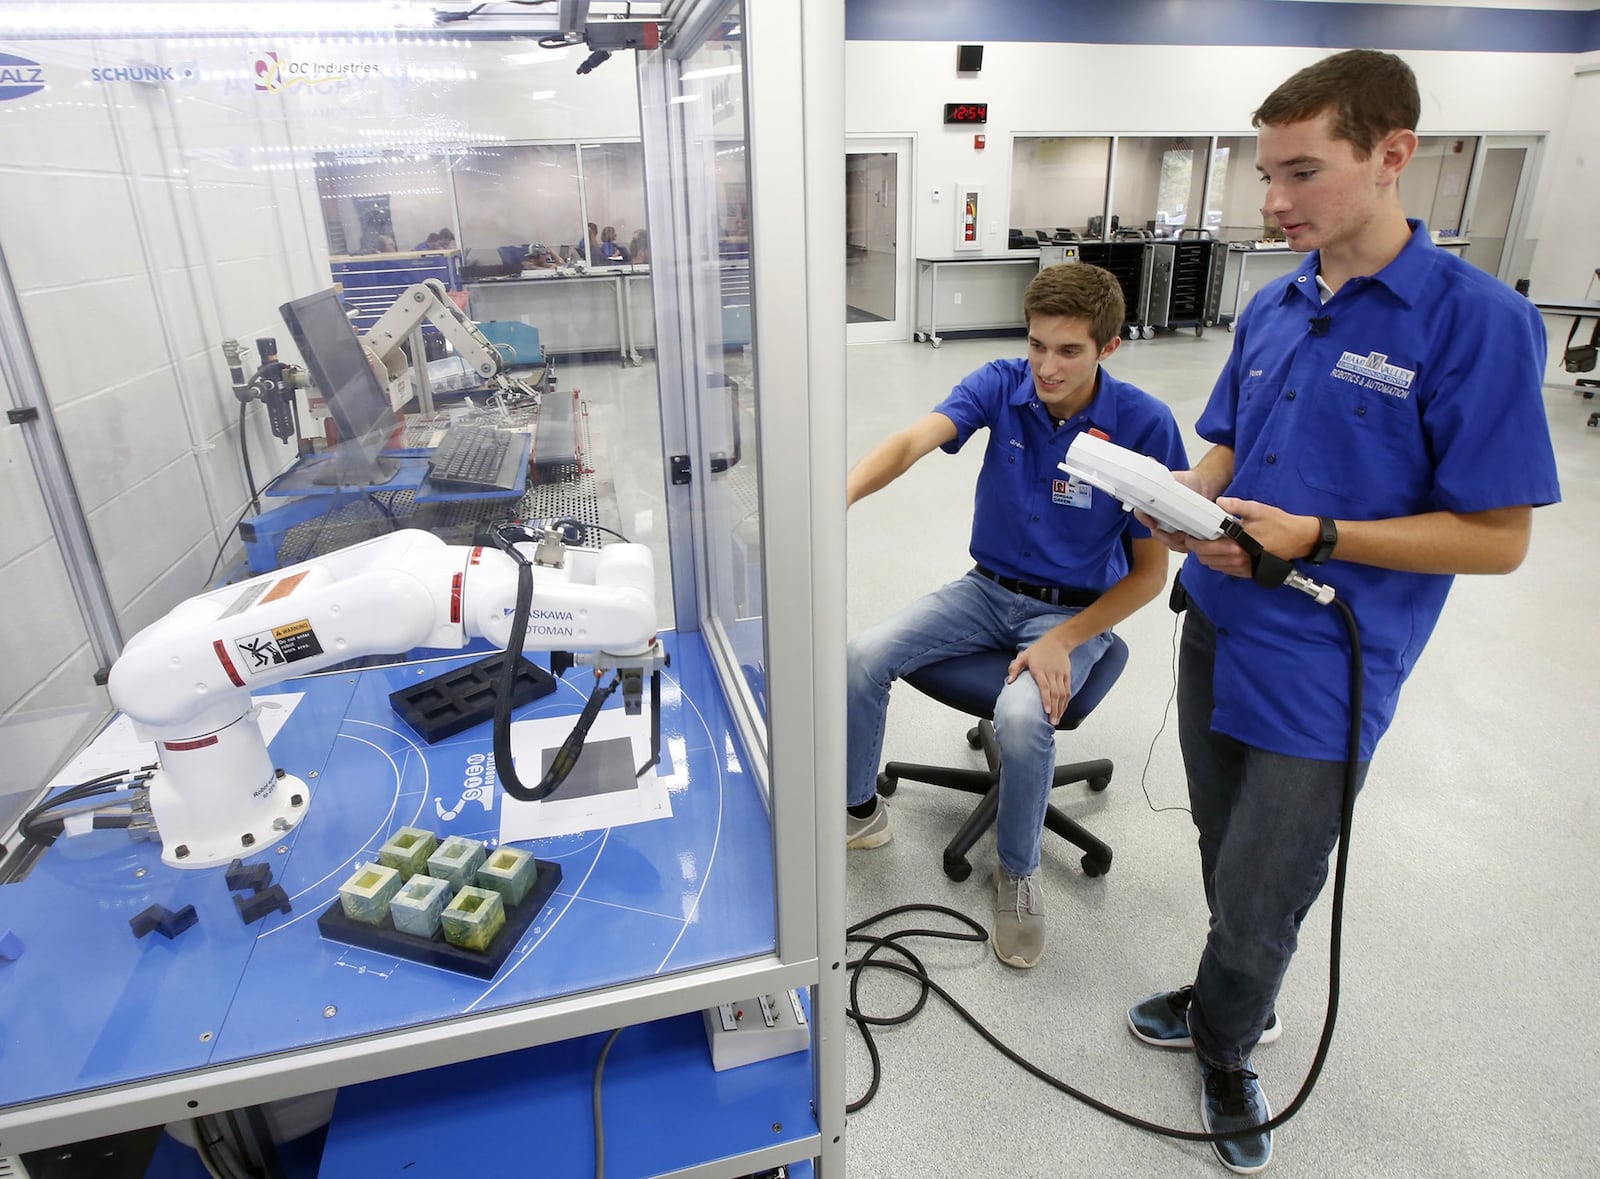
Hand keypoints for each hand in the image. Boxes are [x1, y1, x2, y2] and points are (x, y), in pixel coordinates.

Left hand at [1008, 634, 1074, 725]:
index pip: (1045, 687)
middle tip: (1052, 723)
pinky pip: (1068, 690)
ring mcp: (1061, 674)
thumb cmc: (1038, 650)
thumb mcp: (1023, 656)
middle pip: (1055, 694)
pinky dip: (1066, 701)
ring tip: (1057, 720)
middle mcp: (1052, 673)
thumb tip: (1010, 681)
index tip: (1047, 712)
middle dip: (1055, 710)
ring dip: (1061, 708)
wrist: (1058, 641)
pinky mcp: (1067, 675)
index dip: (1047, 700)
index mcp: (1040, 669)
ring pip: (1063, 694)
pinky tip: (1062, 710)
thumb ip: (1015, 668)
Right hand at [1133, 468, 1209, 554]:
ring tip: (1187, 536)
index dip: (1144, 519)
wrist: (1205, 486)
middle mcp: (1159, 518)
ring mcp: (1171, 528)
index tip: (1152, 522)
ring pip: (1168, 542)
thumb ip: (1161, 476)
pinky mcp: (1183, 535)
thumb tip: (1150, 463)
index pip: (1141, 513)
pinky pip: (1180, 546)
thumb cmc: (1188, 481)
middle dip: (1165, 536)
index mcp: (1153, 505)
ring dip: (1177, 543)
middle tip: (1176, 533)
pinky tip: (1192, 539)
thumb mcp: (1174, 477)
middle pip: (1155, 533)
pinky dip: (1186, 545)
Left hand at [1186, 496, 1317, 578]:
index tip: (1190, 534)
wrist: (1299, 539)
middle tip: (1197, 538)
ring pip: (1214, 566)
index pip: (1204, 548)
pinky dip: (1219, 562)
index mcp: (1236, 544)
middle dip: (1198, 549)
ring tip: (1209, 543)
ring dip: (1208, 556)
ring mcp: (1243, 568)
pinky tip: (1222, 551)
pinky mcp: (1248, 572)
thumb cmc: (1279, 524)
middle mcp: (1237, 559)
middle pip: (1205, 559)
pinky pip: (1226, 570)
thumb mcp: (1257, 509)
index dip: (1193, 542)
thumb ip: (1236, 506)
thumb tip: (1220, 502)